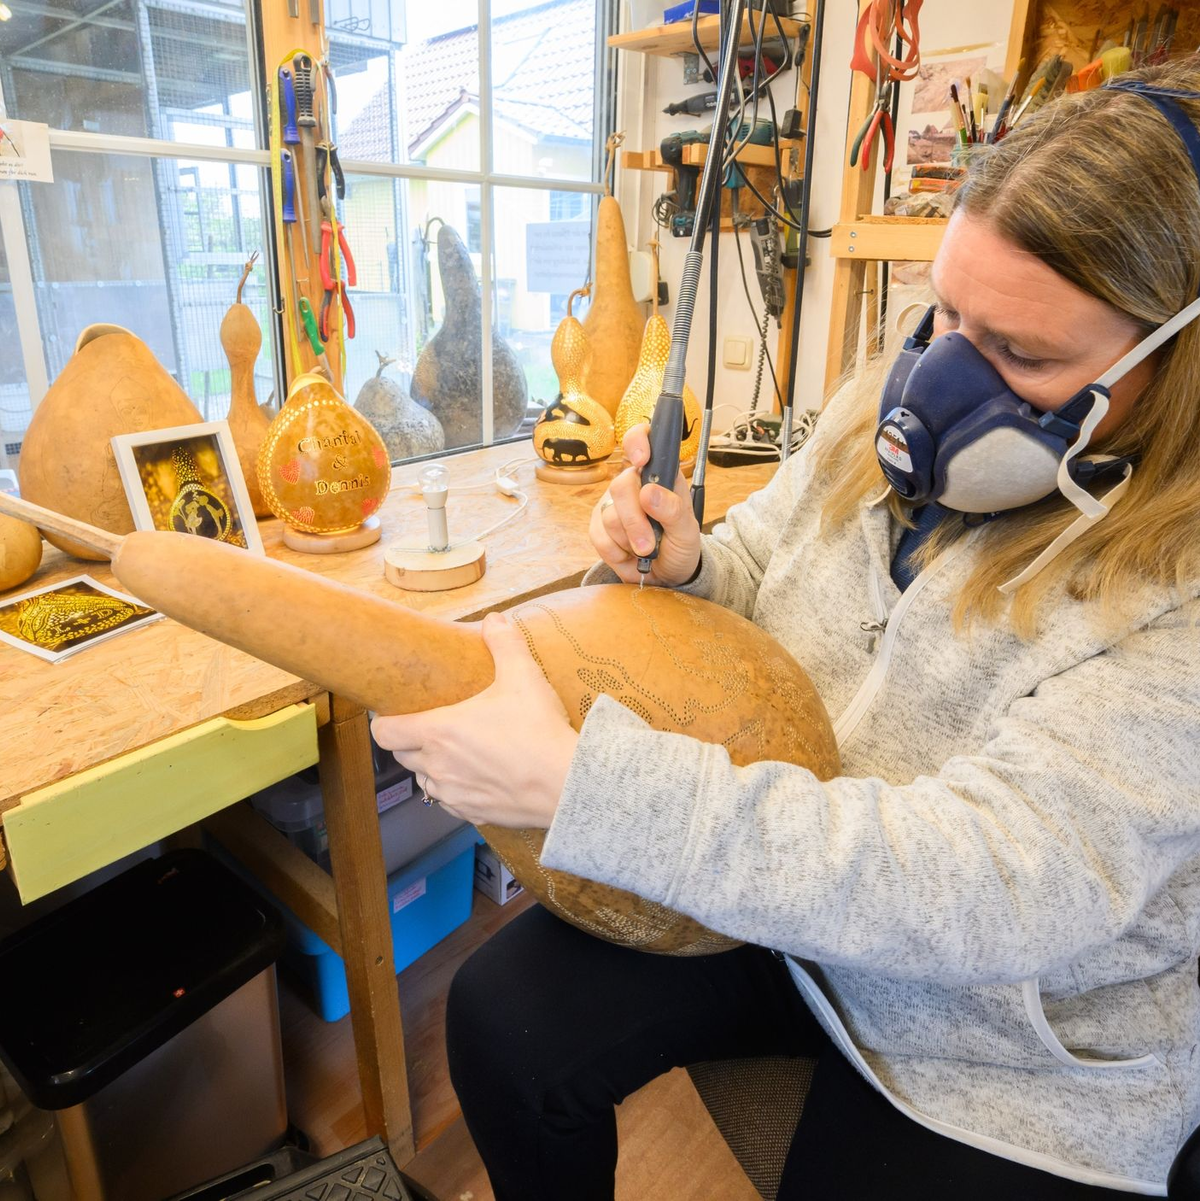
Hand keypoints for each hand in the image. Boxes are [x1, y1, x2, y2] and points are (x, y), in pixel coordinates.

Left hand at [370, 612, 577, 828]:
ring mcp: (454, 793)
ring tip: (453, 752)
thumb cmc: (539, 731)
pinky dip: (453, 789)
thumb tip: (495, 620)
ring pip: (424, 780)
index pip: (385, 733)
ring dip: (430, 766)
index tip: (392, 712)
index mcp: (438, 731)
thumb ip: (504, 643)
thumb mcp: (523, 676)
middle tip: (429, 725)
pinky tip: (475, 777)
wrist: (567, 783)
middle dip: (409, 741)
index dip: (383, 721)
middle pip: (401, 756)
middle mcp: (437, 766)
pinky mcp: (472, 814)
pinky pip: (448, 802)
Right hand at [589, 422, 700, 585]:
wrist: (667, 575)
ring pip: (609, 516)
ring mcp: (612, 504)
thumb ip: (674, 511)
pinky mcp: (598, 526)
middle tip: (649, 546)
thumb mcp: (687, 531)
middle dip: (635, 521)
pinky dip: (617, 553)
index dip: (637, 441)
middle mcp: (633, 484)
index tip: (641, 460)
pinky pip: (599, 537)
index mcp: (660, 474)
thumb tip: (649, 493)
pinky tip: (630, 555)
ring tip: (646, 551)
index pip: (643, 440)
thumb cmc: (680, 545)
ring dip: (630, 541)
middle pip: (621, 487)